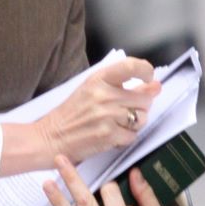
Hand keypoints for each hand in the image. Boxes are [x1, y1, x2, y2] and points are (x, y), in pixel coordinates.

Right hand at [36, 57, 160, 164]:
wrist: (50, 138)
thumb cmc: (70, 115)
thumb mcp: (93, 91)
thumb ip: (124, 87)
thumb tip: (155, 86)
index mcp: (99, 79)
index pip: (132, 66)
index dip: (146, 71)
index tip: (148, 78)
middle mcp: (104, 95)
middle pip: (144, 98)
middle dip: (140, 107)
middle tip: (125, 111)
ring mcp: (106, 116)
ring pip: (141, 119)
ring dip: (134, 124)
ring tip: (116, 124)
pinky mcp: (108, 135)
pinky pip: (132, 136)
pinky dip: (124, 139)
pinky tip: (111, 135)